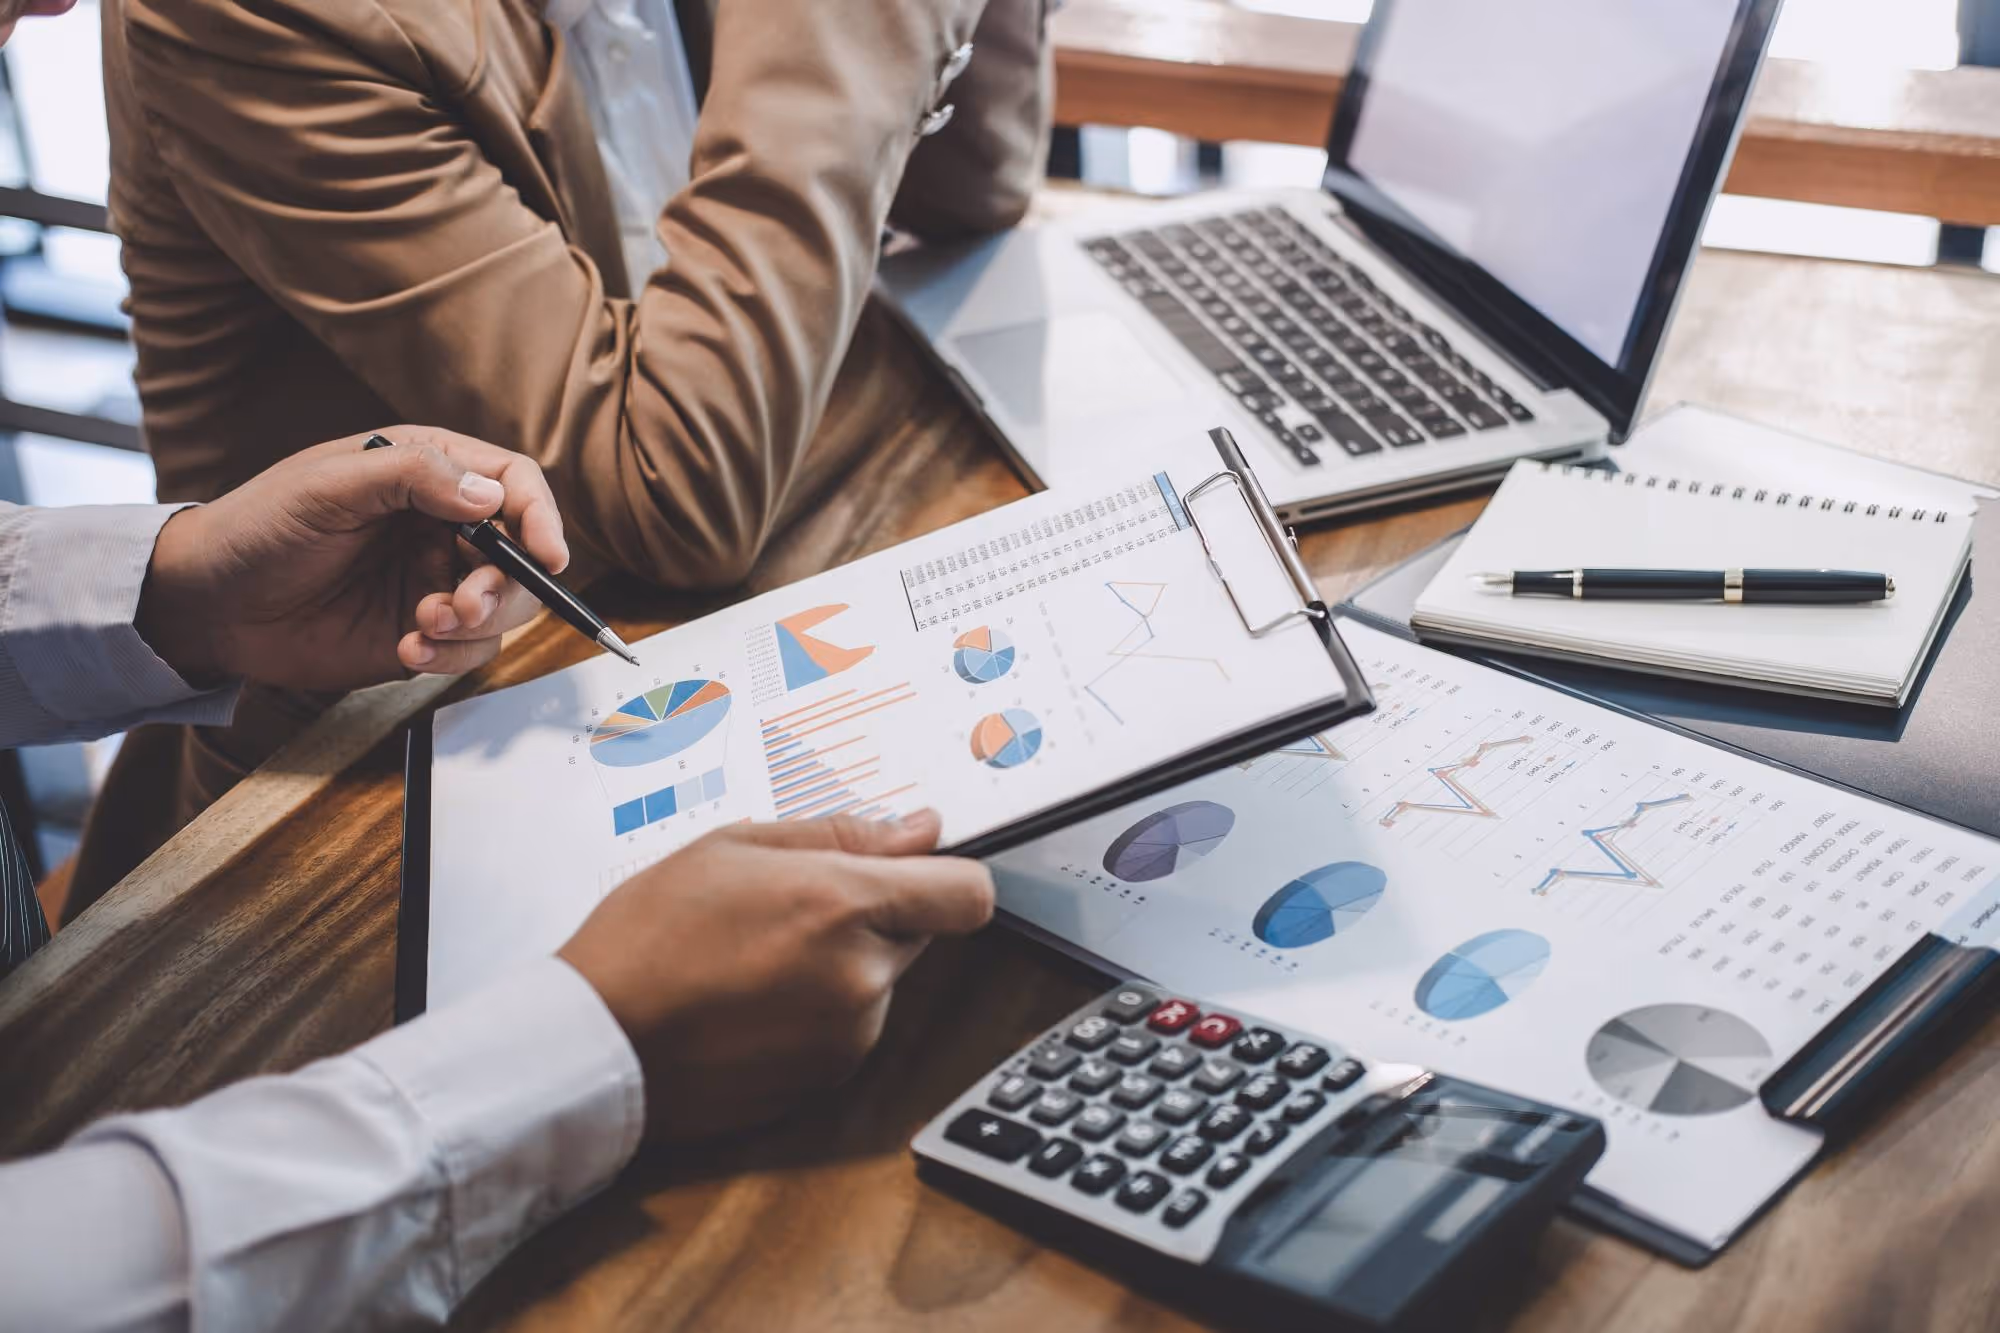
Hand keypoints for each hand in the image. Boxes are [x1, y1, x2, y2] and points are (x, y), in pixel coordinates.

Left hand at [135, 427, 569, 690]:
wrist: (210, 605)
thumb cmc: (258, 528)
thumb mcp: (329, 486)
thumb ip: (412, 476)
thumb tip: (490, 493)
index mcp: (428, 471)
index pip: (513, 482)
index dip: (541, 516)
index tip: (547, 555)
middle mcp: (443, 525)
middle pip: (521, 553)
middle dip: (504, 586)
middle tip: (464, 606)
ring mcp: (435, 580)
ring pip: (505, 607)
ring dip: (477, 624)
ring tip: (424, 629)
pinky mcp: (424, 632)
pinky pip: (471, 649)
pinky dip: (451, 656)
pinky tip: (409, 649)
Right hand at [558, 810, 994, 1142]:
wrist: (594, 1044)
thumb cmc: (647, 937)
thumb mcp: (733, 847)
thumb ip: (842, 834)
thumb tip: (920, 829)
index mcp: (841, 906)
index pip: (968, 894)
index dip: (947, 875)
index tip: (914, 867)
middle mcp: (860, 977)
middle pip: (921, 932)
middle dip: (874, 913)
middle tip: (791, 906)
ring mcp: (848, 1037)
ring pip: (881, 980)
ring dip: (842, 964)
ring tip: (756, 956)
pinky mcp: (828, 1080)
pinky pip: (851, 1027)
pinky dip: (818, 1011)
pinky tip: (753, 1000)